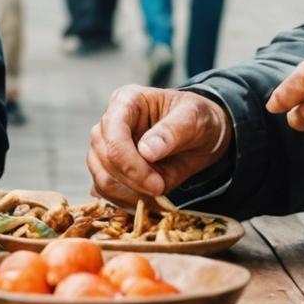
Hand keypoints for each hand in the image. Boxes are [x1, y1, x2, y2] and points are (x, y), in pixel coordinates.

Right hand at [87, 85, 231, 204]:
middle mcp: (110, 123)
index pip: (114, 135)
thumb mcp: (194, 119)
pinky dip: (124, 202)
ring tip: (157, 198)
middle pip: (103, 158)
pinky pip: (105, 192)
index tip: (158, 184)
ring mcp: (106, 148)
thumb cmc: (197, 119)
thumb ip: (172, 132)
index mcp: (126, 101)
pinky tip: (149, 201)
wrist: (203, 136)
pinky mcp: (109, 170)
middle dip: (132, 181)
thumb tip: (146, 151)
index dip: (131, 164)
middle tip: (161, 191)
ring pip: (100, 178)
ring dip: (127, 194)